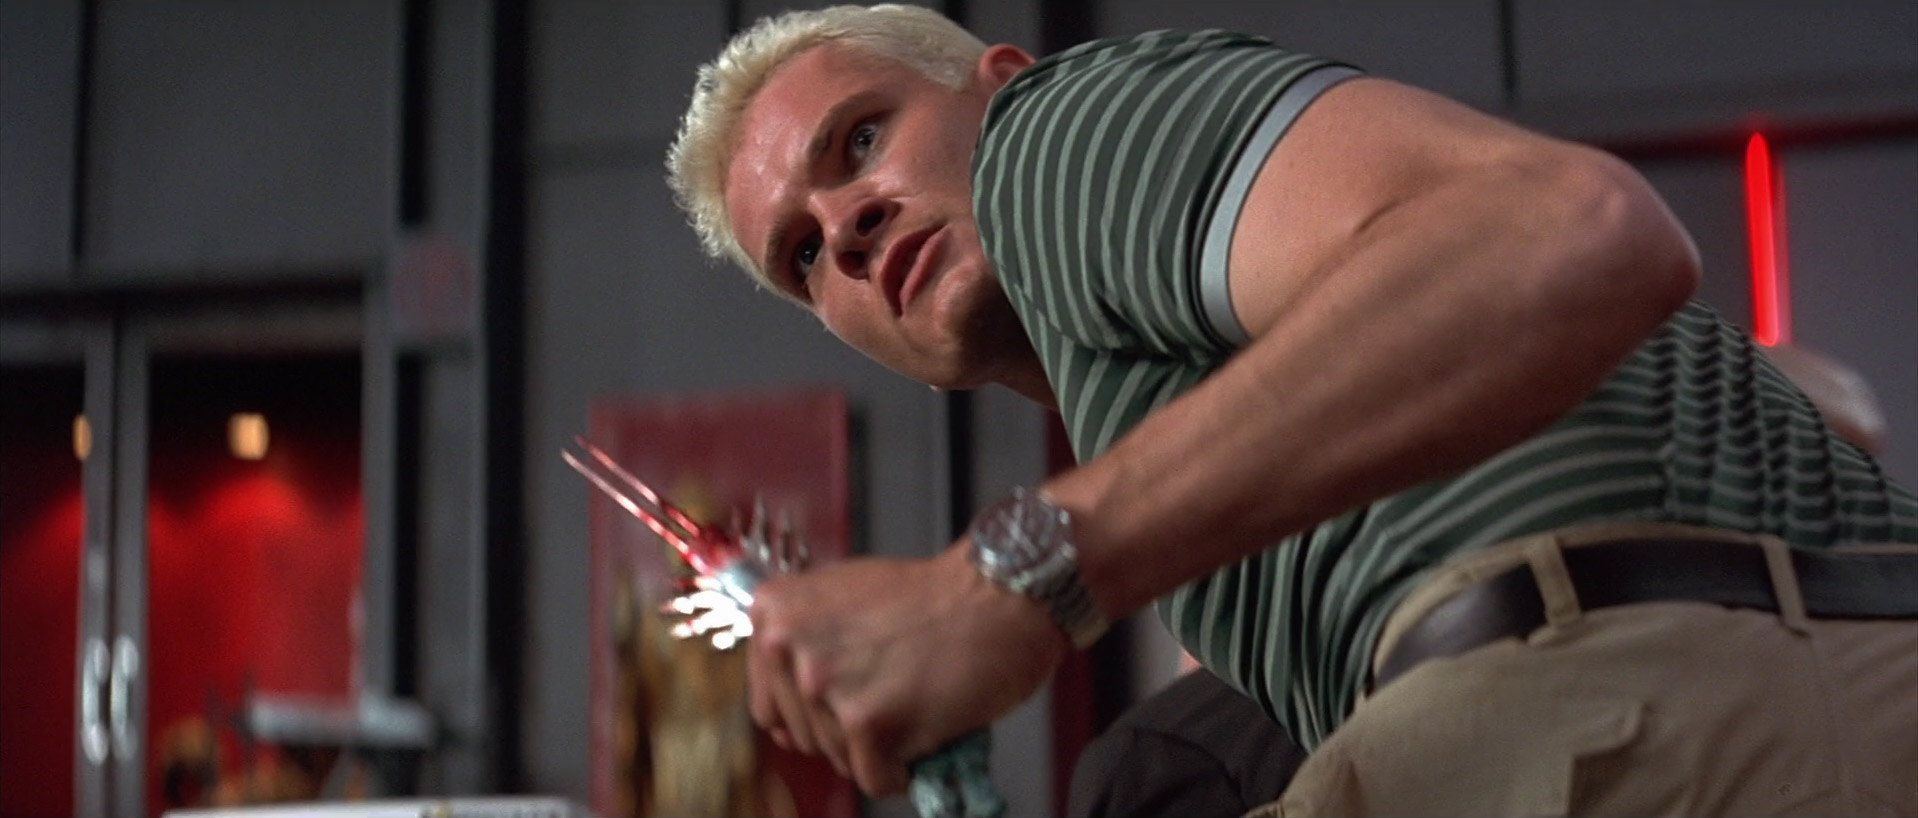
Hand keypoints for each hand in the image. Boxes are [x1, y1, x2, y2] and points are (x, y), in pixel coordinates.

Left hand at [745, 543, 1069, 794]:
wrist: (998, 594)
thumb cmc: (935, 595)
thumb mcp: (843, 595)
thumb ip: (805, 640)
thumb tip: (789, 693)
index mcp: (774, 613)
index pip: (768, 703)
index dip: (812, 712)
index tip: (845, 701)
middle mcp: (787, 647)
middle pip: (803, 737)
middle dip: (847, 729)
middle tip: (892, 694)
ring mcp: (824, 685)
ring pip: (838, 760)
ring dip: (878, 747)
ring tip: (913, 701)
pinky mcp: (867, 722)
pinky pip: (875, 778)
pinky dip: (903, 768)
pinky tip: (925, 727)